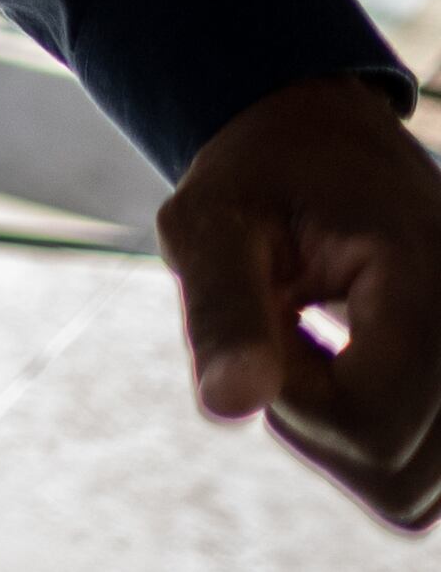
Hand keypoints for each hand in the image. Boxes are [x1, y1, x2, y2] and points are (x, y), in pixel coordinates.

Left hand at [163, 71, 440, 522]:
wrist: (325, 143)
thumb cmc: (259, 177)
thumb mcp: (213, 222)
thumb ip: (222, 311)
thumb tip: (228, 406)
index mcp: (431, 280)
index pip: (372, 421)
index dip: (291, 395)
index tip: (262, 316)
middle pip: (396, 468)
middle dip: (314, 417)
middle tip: (286, 325)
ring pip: (413, 489)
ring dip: (344, 436)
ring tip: (319, 345)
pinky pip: (424, 478)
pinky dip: (376, 444)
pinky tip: (350, 370)